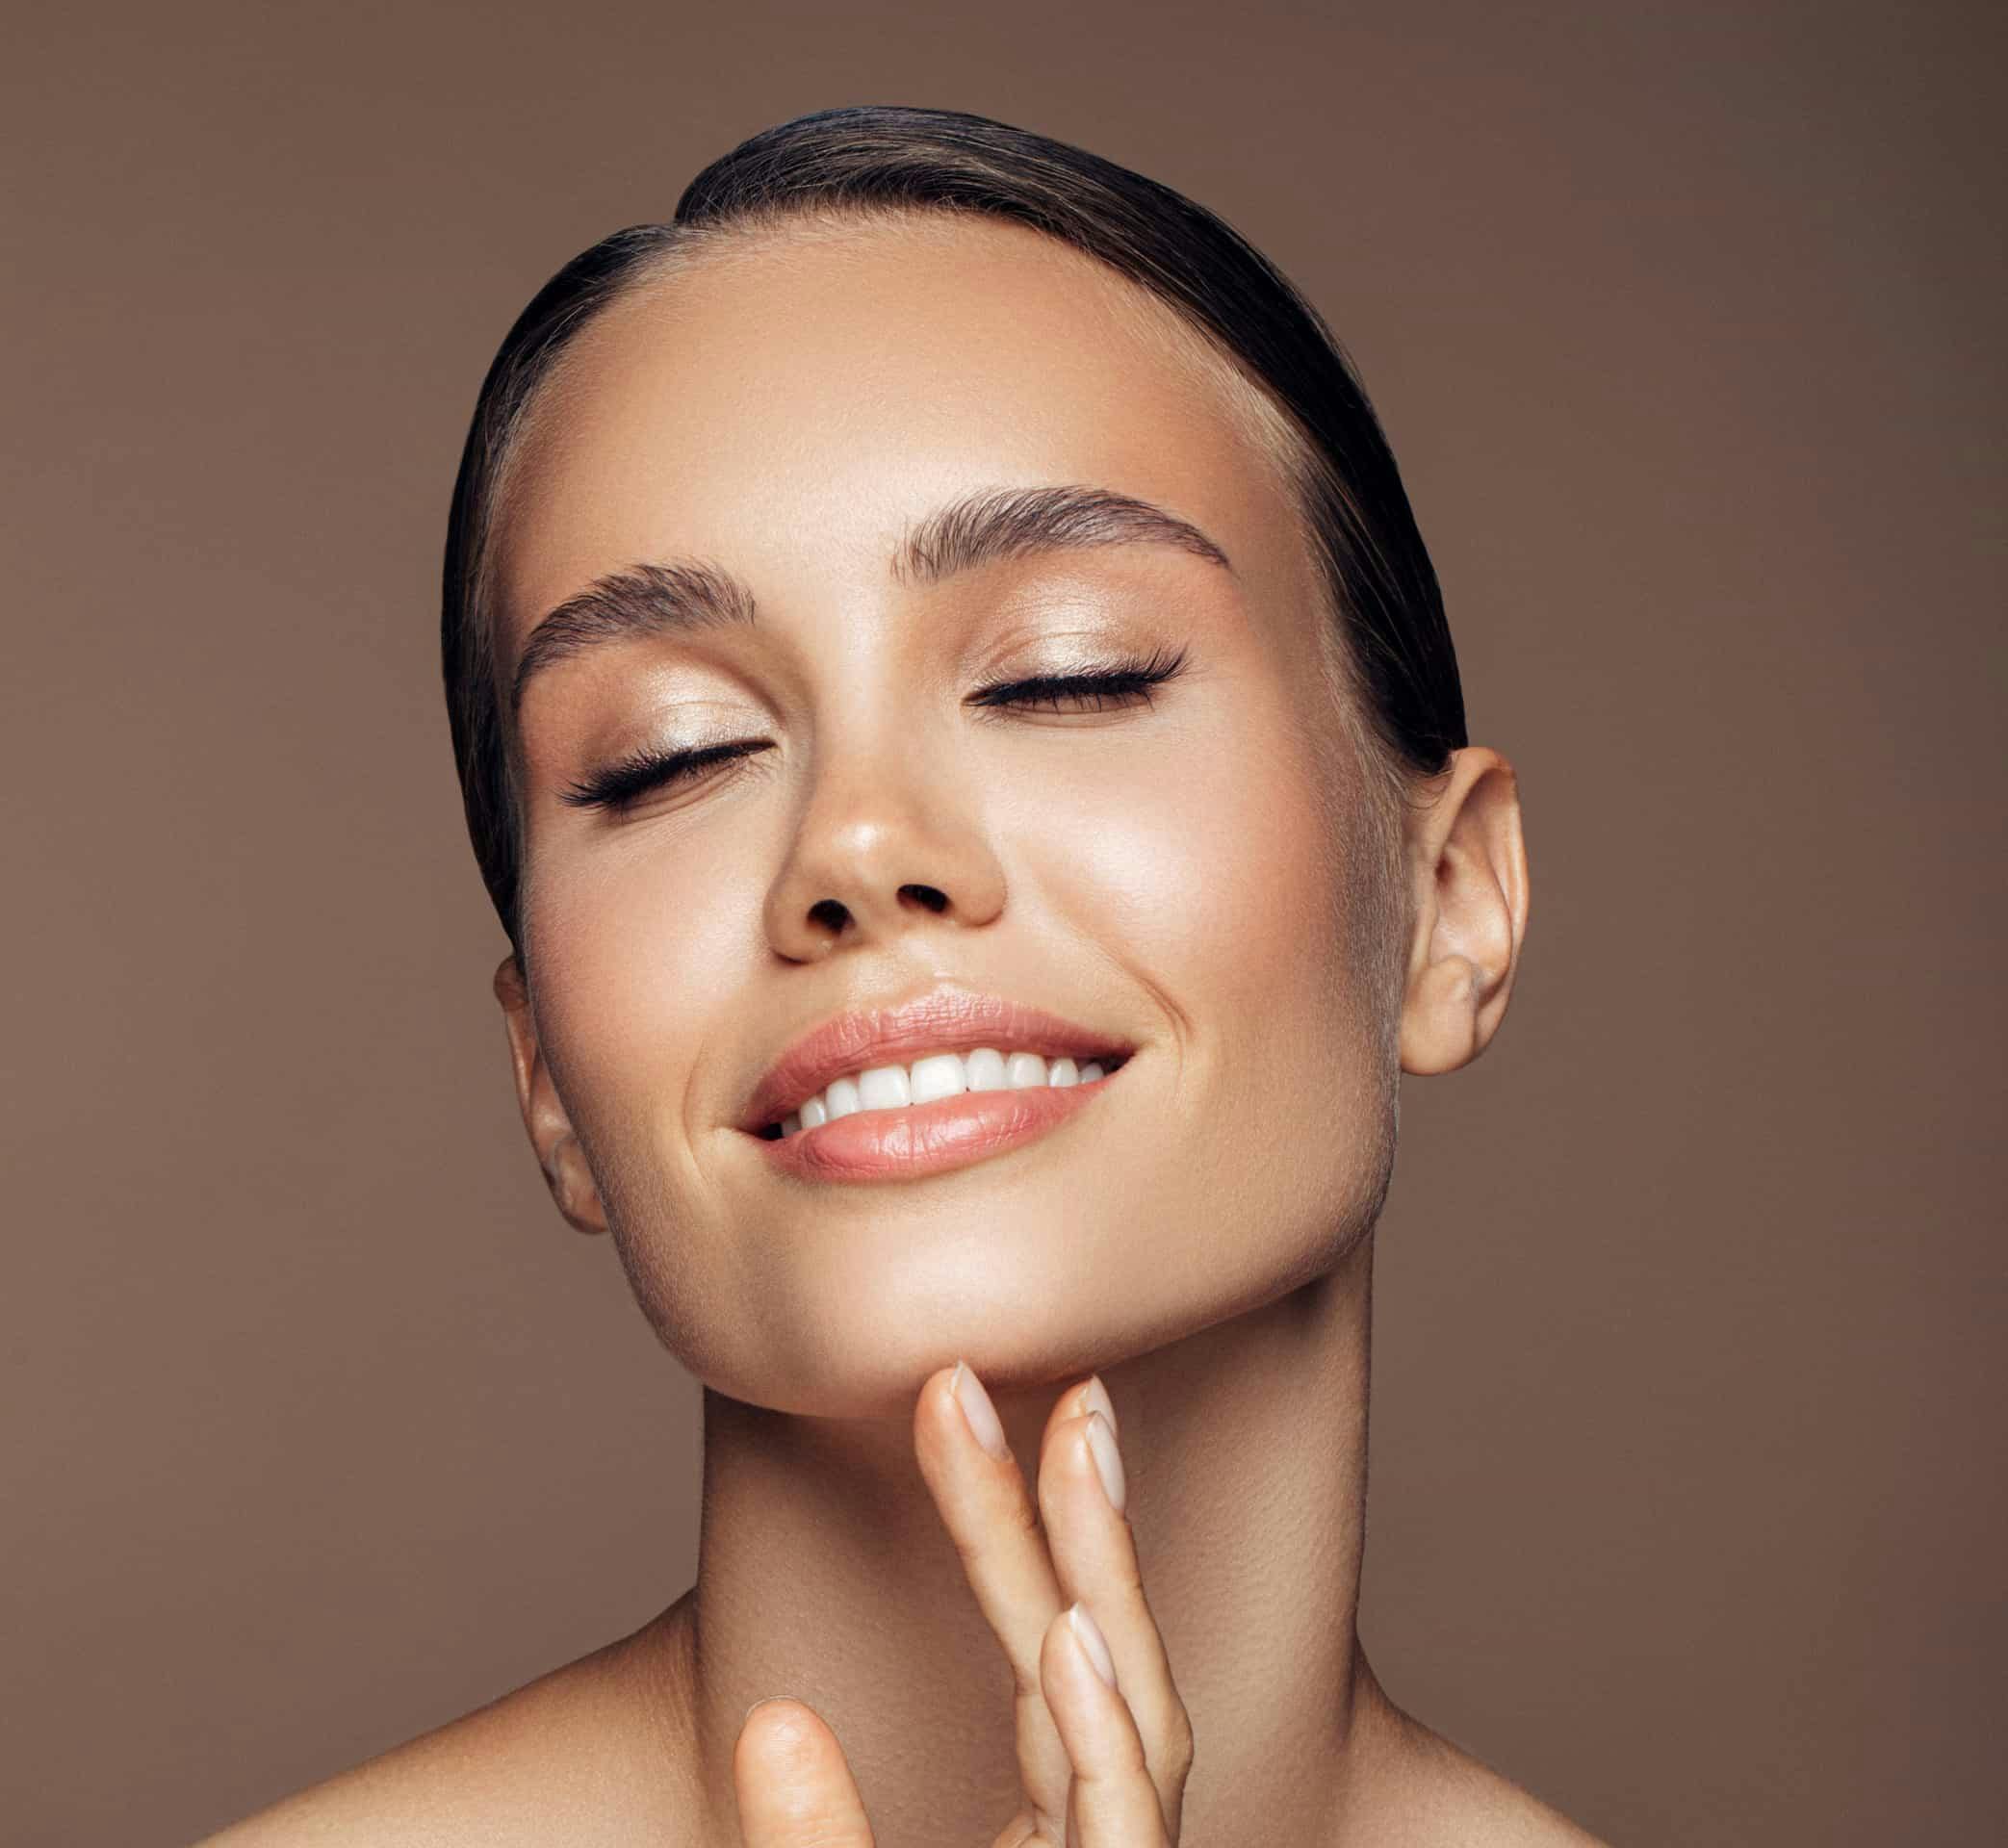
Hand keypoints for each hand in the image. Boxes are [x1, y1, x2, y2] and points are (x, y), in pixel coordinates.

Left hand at [732, 1363, 1192, 1845]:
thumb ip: (810, 1837)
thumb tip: (773, 1722)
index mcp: (1052, 1834)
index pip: (1039, 1655)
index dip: (1009, 1526)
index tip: (964, 1404)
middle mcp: (1094, 1845)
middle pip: (1095, 1662)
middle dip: (1081, 1519)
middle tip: (1070, 1386)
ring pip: (1134, 1729)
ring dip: (1105, 1582)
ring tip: (1078, 1452)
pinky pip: (1121, 1837)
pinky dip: (1104, 1737)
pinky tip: (1072, 1635)